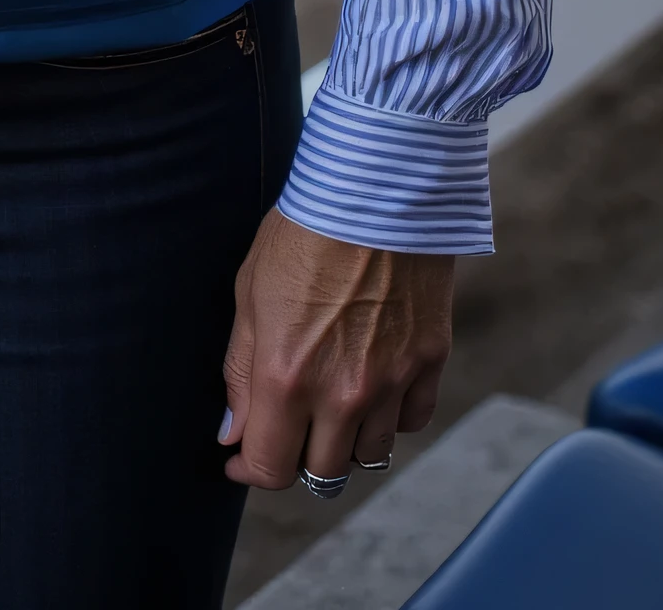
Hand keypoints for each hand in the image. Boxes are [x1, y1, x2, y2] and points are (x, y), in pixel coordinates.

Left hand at [221, 210, 454, 489]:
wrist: (375, 190)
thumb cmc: (303, 232)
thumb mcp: (249, 293)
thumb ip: (240, 371)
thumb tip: (232, 434)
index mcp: (287, 376)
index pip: (270, 468)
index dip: (250, 470)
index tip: (242, 457)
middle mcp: (342, 393)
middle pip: (322, 473)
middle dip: (298, 455)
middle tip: (288, 424)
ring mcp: (391, 382)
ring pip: (370, 456)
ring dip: (346, 441)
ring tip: (331, 404)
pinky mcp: (429, 364)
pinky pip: (410, 422)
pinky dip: (391, 417)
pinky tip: (374, 386)